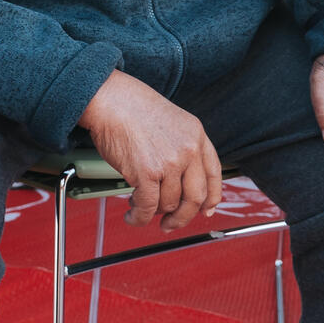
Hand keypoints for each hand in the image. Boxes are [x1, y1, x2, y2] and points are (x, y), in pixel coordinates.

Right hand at [80, 70, 221, 231]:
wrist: (109, 98)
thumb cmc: (131, 106)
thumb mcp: (171, 120)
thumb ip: (181, 146)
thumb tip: (179, 179)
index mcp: (196, 135)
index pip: (214, 174)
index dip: (211, 198)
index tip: (206, 210)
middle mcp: (188, 150)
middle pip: (195, 197)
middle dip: (183, 216)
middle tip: (171, 223)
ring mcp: (169, 162)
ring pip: (169, 204)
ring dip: (154, 213)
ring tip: (140, 208)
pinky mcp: (146, 173)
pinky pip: (148, 206)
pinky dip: (139, 217)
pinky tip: (133, 216)